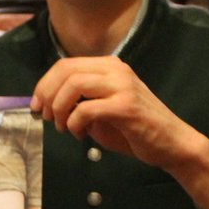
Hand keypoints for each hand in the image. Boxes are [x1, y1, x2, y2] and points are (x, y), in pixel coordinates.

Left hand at [31, 56, 208, 208]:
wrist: (172, 144)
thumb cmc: (136, 129)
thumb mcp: (103, 109)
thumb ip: (81, 101)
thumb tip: (49, 104)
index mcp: (110, 67)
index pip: (65, 65)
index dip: (44, 84)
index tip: (37, 105)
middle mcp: (116, 70)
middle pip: (65, 71)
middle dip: (47, 95)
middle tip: (45, 117)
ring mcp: (123, 86)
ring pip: (74, 85)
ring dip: (59, 108)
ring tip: (62, 126)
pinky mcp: (126, 106)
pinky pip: (86, 109)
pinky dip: (75, 123)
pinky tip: (79, 135)